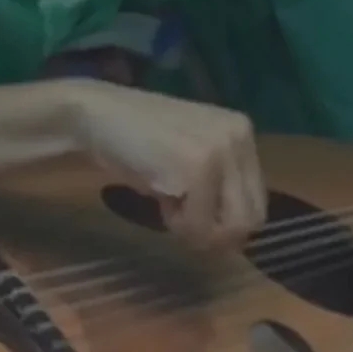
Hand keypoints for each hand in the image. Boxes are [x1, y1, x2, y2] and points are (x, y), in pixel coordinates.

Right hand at [66, 79, 265, 247]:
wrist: (95, 115)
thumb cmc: (132, 138)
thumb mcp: (185, 157)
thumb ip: (214, 184)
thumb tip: (230, 237)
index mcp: (241, 132)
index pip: (257, 200)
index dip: (226, 224)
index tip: (194, 220)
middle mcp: (239, 138)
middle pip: (252, 218)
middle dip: (217, 235)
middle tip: (184, 226)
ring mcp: (220, 151)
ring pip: (231, 225)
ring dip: (199, 232)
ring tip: (170, 212)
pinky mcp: (197, 167)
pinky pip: (199, 222)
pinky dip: (178, 224)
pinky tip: (159, 201)